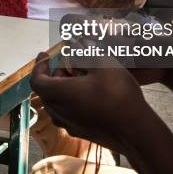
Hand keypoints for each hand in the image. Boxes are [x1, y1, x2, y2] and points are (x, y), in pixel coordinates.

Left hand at [30, 51, 148, 153]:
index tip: (45, 55)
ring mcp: (69, 125)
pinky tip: (91, 94)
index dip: (39, 65)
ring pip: (58, 102)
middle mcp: (58, 111)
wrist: (135, 131)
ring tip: (82, 77)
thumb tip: (80, 41)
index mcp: (57, 93)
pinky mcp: (81, 132)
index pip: (37, 79)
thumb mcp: (102, 64)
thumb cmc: (117, 95)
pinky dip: (72, 100)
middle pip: (47, 90)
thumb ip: (87, 51)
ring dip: (65, 87)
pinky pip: (69, 112)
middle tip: (70, 63)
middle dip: (56, 74)